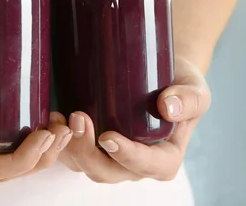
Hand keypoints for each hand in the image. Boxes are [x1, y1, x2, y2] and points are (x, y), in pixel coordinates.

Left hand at [58, 55, 210, 182]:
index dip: (126, 156)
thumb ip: (188, 98)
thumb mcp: (194, 88)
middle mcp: (134, 164)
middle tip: (77, 117)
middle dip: (87, 150)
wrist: (161, 74)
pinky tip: (51, 117)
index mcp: (163, 158)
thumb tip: (168, 107)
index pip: (147, 166)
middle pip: (106, 171)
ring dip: (66, 146)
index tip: (108, 137)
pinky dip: (58, 139)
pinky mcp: (91, 145)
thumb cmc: (180, 84)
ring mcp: (110, 158)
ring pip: (83, 164)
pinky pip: (70, 152)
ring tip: (57, 116)